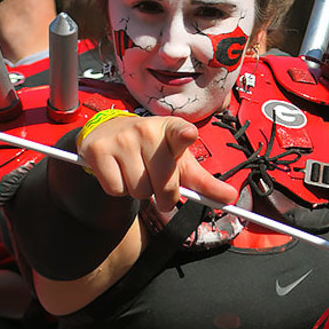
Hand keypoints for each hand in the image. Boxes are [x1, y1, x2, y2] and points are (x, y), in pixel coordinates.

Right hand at [78, 113, 237, 211]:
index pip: (179, 131)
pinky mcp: (98, 150)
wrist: (110, 135)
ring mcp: (121, 139)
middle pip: (163, 185)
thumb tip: (230, 199)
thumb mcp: (180, 163)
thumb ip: (205, 183)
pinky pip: (116, 190)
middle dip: (163, 195)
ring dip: (139, 191)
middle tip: (156, 181)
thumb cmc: (153, 151)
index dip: (184, 135)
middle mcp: (146, 129)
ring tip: (135, 172)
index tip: (189, 134)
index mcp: (171, 130)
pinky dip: (118, 190)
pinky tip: (119, 172)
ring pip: (139, 191)